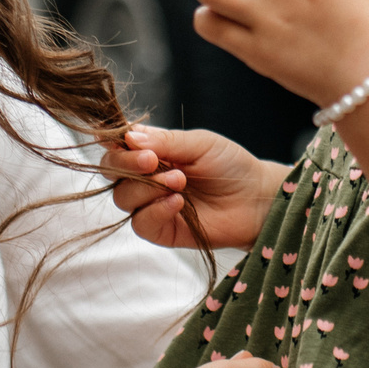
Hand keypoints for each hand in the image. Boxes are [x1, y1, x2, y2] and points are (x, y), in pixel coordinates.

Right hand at [107, 125, 285, 249]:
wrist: (257, 199)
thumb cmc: (231, 165)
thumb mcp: (200, 144)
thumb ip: (164, 141)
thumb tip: (128, 137)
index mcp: (151, 152)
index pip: (117, 146)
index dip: (115, 143)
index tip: (127, 141)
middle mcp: (146, 178)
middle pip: (112, 172)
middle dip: (127, 164)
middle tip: (151, 161)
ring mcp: (152, 205)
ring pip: (123, 198)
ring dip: (147, 187)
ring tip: (180, 181)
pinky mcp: (162, 230)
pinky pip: (141, 223)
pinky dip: (155, 211)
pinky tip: (177, 202)